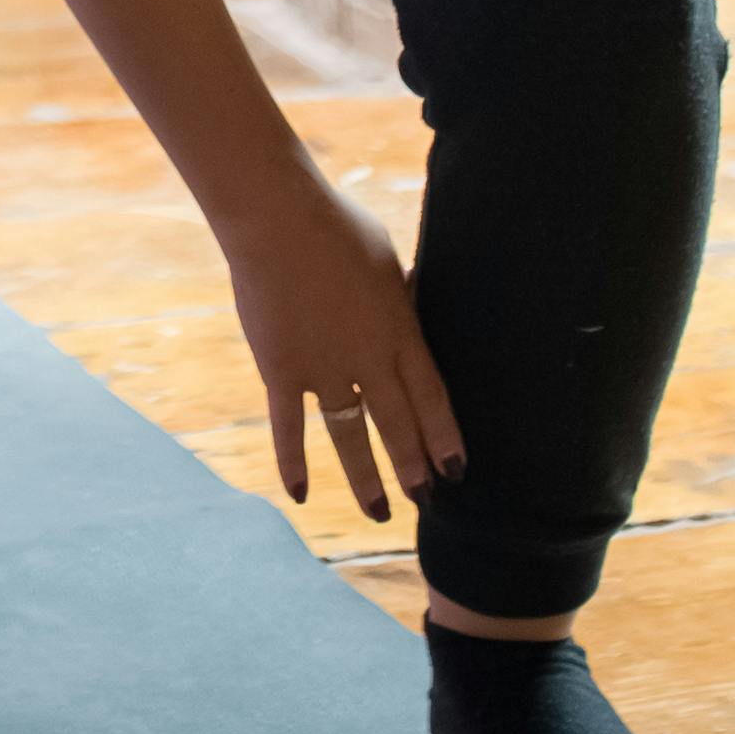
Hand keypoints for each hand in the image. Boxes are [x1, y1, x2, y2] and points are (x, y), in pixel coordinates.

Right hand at [220, 174, 463, 523]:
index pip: (432, 399)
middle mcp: (368, 361)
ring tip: (378, 513)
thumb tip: (410, 301)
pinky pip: (288, 427)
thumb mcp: (386, 259)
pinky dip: (293, 462)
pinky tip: (300, 495)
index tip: (457, 471)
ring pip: (350, 436)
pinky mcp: (281, 370)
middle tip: (425, 500)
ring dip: (365, 478)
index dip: (445, 438)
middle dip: (413, 467)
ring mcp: (323, 370)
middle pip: (398, 425)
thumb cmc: (335, 225)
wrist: (277, 219)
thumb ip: (397, 294)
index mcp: (401, 332)